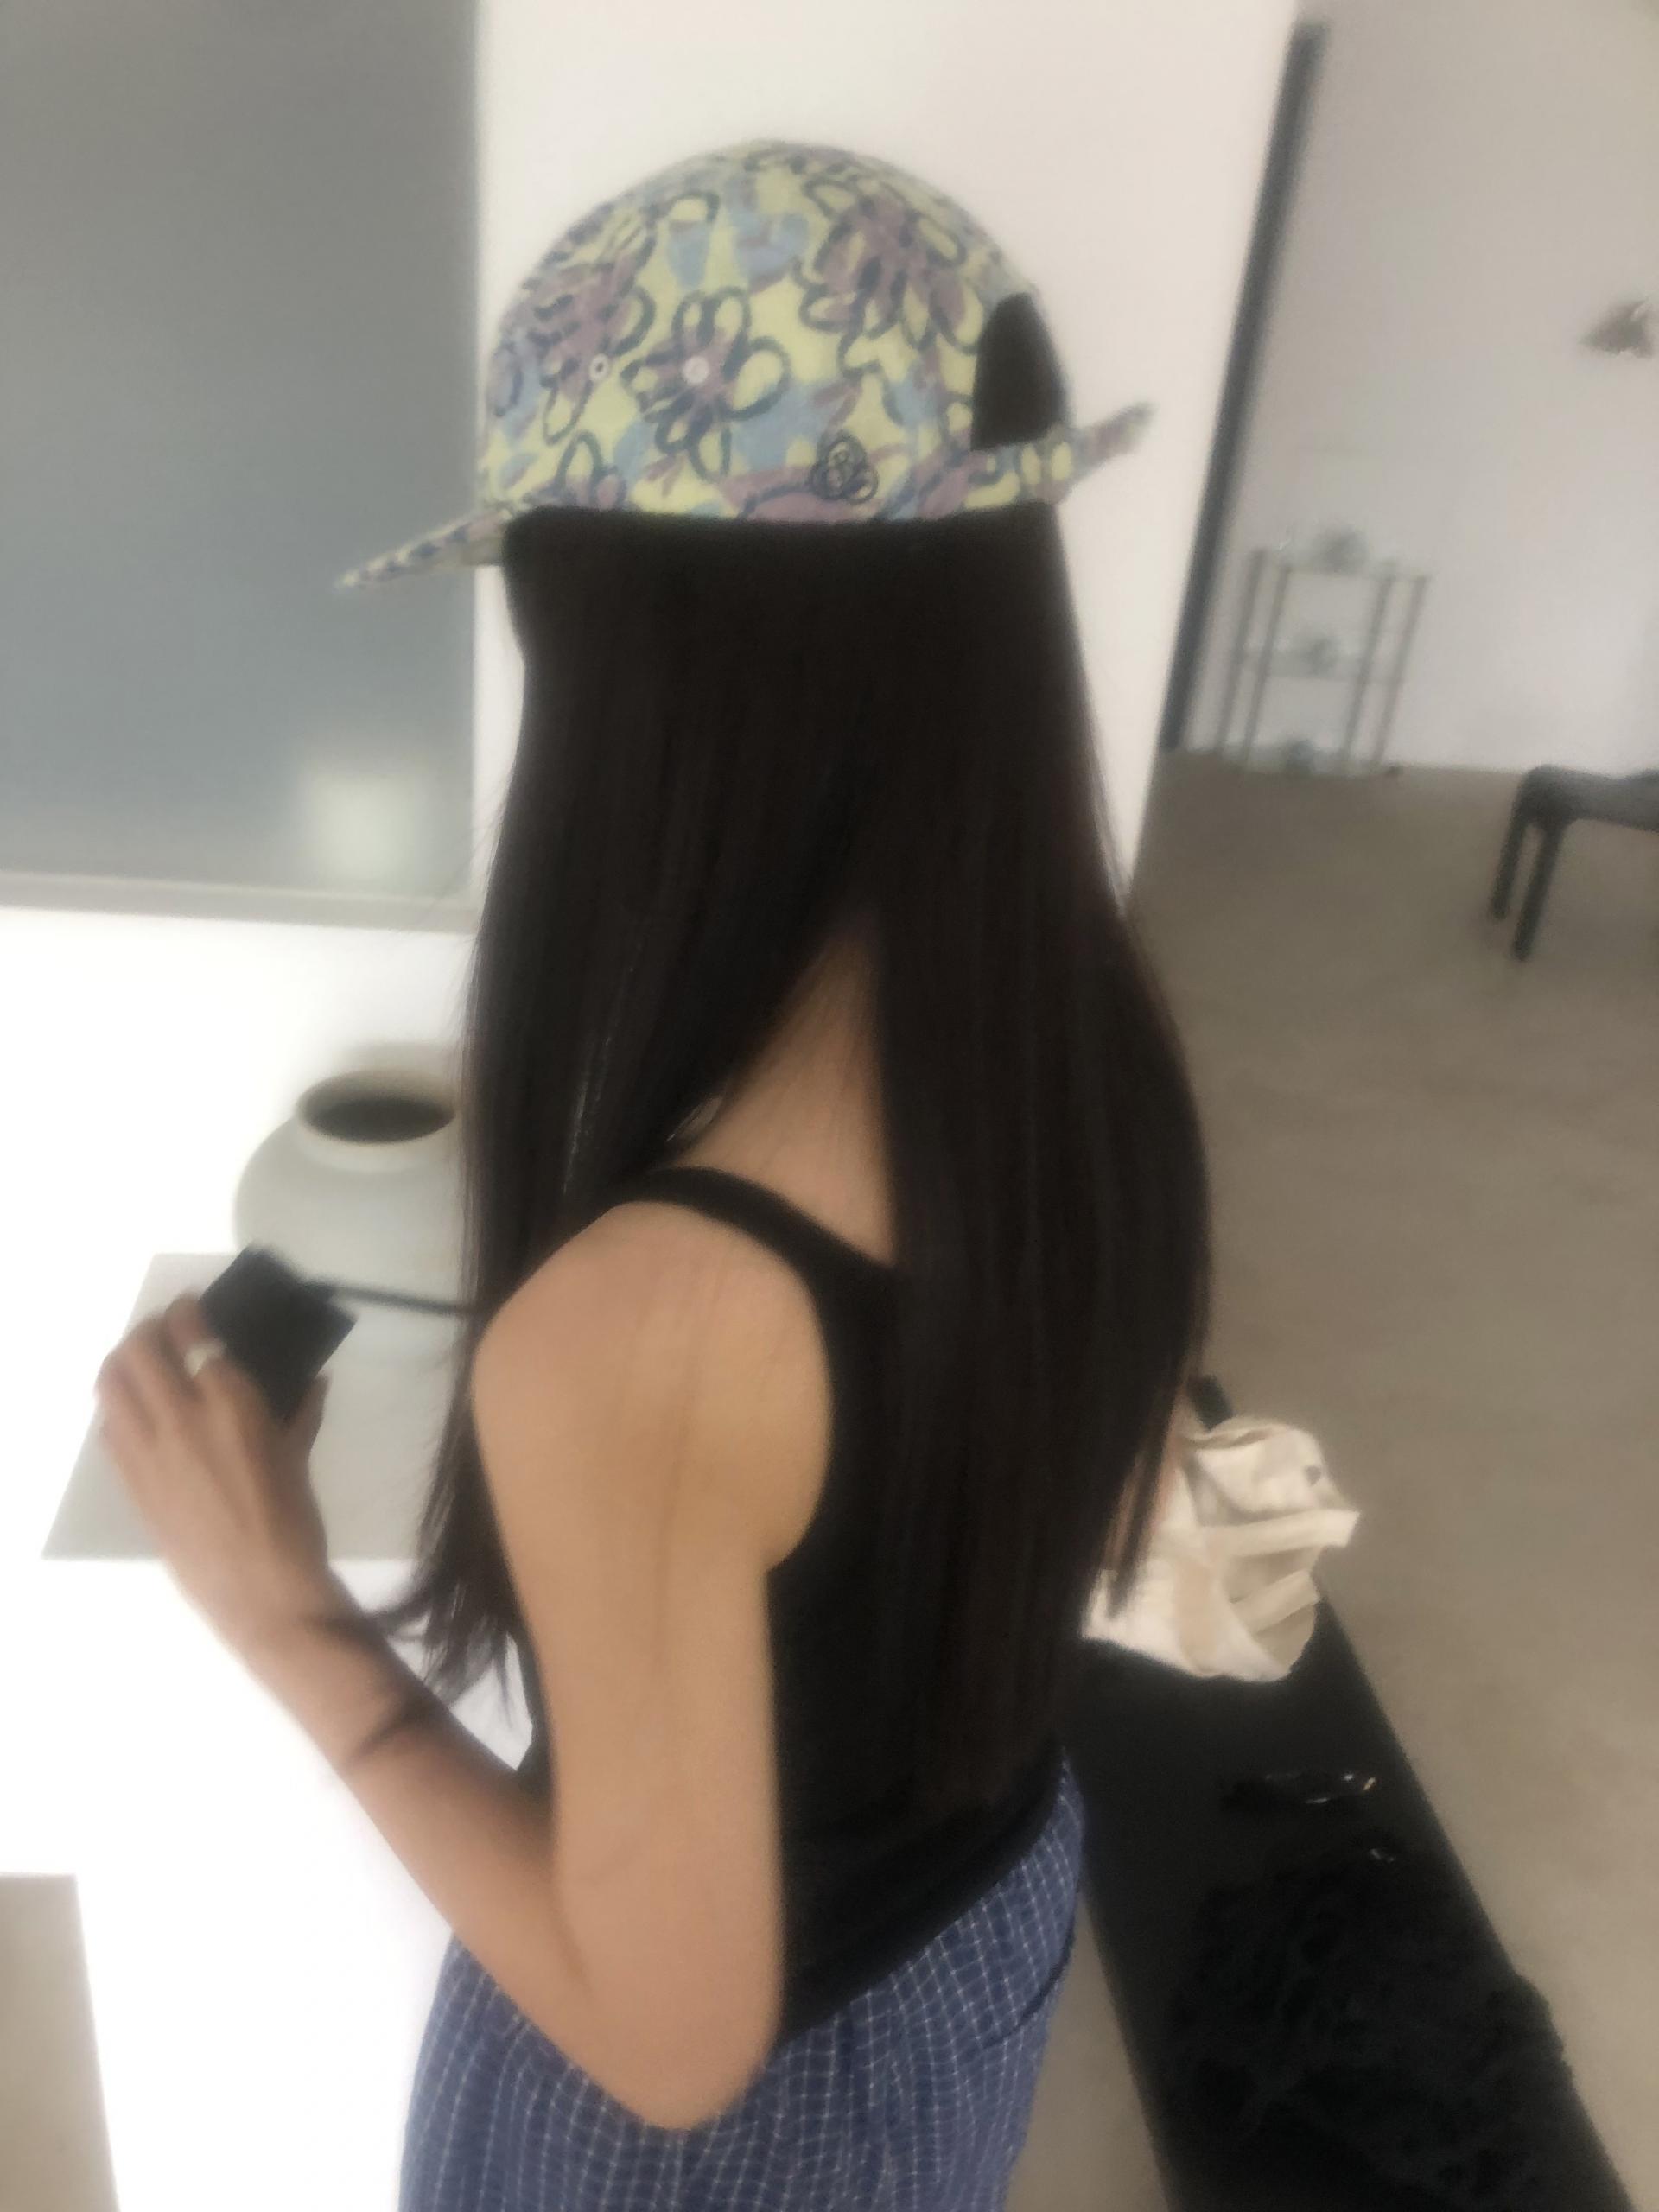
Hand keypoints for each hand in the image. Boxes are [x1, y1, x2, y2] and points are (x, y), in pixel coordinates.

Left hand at [94, 1293, 339, 1657]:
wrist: (259, 1587)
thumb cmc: (292, 1519)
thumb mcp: (299, 1455)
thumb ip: (302, 1410)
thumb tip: (315, 1380)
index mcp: (231, 1403)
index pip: (191, 1335)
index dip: (184, 1311)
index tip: (189, 1306)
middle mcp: (181, 1417)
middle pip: (140, 1349)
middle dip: (148, 1329)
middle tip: (163, 1331)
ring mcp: (149, 1451)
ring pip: (111, 1383)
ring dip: (122, 1362)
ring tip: (138, 1363)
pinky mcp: (132, 1482)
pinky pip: (110, 1429)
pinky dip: (117, 1408)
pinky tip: (135, 1412)